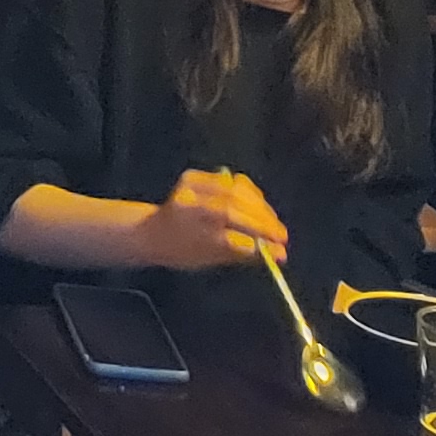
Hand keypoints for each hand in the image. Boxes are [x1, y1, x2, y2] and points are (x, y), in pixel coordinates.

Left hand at [140, 166, 289, 271]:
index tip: (280, 252)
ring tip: (275, 224)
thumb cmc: (184, 251)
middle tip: (283, 236)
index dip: (258, 244)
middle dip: (264, 224)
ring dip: (261, 207)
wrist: (153, 231)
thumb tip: (281, 255)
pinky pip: (231, 180)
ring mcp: (189, 187)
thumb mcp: (212, 259)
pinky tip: (261, 206)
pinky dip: (250, 193)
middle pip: (234, 210)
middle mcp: (187, 205)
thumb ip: (246, 255)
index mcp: (188, 232)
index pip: (230, 237)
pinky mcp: (193, 175)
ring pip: (236, 192)